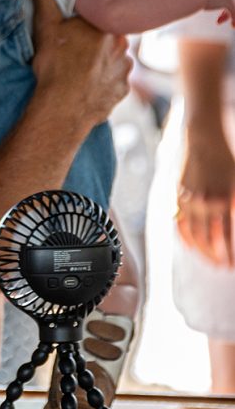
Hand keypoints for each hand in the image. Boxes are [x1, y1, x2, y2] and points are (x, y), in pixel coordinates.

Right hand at [32, 0, 130, 128]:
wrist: (63, 106)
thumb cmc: (54, 65)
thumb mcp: (45, 26)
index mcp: (105, 25)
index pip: (98, 20)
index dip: (83, 28)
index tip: (71, 37)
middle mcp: (122, 44)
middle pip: (107, 39)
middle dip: (93, 45)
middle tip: (72, 55)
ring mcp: (125, 70)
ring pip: (113, 61)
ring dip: (100, 65)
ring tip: (78, 74)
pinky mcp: (122, 91)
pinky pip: (114, 83)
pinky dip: (103, 84)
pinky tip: (86, 88)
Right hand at [177, 126, 234, 267]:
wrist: (205, 141)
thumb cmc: (228, 162)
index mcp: (225, 199)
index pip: (229, 235)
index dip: (231, 253)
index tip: (234, 265)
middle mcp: (206, 202)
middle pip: (211, 239)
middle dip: (219, 256)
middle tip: (225, 267)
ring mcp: (190, 200)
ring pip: (194, 234)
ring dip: (203, 252)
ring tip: (212, 262)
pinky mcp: (179, 197)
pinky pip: (179, 223)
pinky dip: (185, 237)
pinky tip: (193, 248)